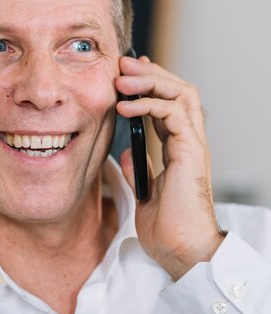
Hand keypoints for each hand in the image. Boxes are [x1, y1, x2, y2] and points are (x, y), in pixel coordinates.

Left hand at [116, 55, 224, 280]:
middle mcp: (190, 141)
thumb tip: (126, 151)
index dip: (149, 84)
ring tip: (121, 78)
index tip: (125, 73)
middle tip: (121, 63)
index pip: (168, 102)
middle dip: (149, 72)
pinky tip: (124, 106)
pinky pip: (173, 115)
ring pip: (181, 94)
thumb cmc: (166, 225)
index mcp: (179, 147)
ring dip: (150, 81)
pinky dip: (148, 105)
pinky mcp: (191, 152)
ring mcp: (193, 145)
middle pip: (178, 90)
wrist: (180, 250)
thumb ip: (139, 168)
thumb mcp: (145, 190)